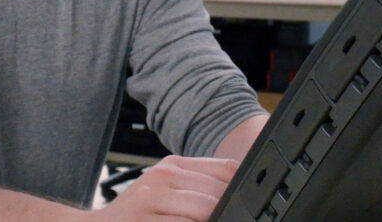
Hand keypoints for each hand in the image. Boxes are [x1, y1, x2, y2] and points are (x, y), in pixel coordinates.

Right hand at [91, 155, 237, 221]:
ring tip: (211, 221)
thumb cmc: (135, 217)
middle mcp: (163, 175)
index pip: (226, 169)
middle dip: (228, 209)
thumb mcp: (166, 194)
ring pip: (206, 207)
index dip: (243, 188)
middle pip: (218, 190)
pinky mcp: (144, 217)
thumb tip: (237, 196)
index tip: (246, 203)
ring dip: (213, 219)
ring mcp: (152, 196)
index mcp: (174, 165)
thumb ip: (197, 190)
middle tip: (231, 217)